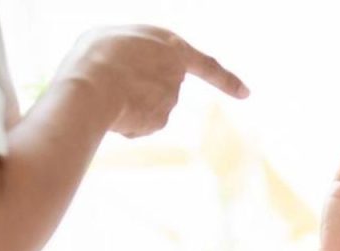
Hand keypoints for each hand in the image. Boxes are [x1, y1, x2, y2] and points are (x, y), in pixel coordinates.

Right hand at [60, 25, 248, 137]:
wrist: (93, 86)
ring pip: (146, 107)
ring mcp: (170, 99)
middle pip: (161, 87)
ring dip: (126, 104)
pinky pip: (139, 124)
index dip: (226, 80)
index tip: (246, 94)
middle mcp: (177, 74)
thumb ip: (136, 54)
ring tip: (104, 93)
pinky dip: (124, 122)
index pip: (207, 65)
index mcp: (172, 45)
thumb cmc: (96, 55)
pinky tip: (110, 112)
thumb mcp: (115, 38)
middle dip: (139, 90)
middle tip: (110, 81)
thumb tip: (137, 82)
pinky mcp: (160, 121)